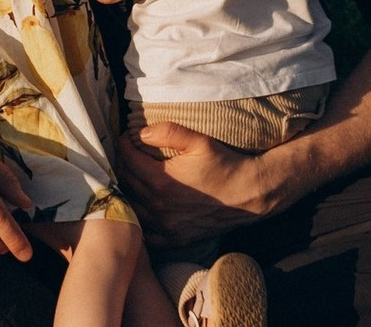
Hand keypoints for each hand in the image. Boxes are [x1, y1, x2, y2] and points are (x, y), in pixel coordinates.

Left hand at [116, 122, 283, 247]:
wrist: (248, 194)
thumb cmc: (224, 164)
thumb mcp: (198, 140)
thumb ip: (168, 132)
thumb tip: (141, 133)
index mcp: (161, 182)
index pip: (127, 161)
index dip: (123, 145)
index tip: (126, 137)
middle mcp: (159, 208)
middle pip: (125, 183)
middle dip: (122, 165)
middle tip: (126, 153)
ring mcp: (166, 228)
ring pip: (131, 208)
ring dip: (126, 190)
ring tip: (131, 175)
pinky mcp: (175, 240)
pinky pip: (145, 233)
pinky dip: (138, 219)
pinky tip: (140, 206)